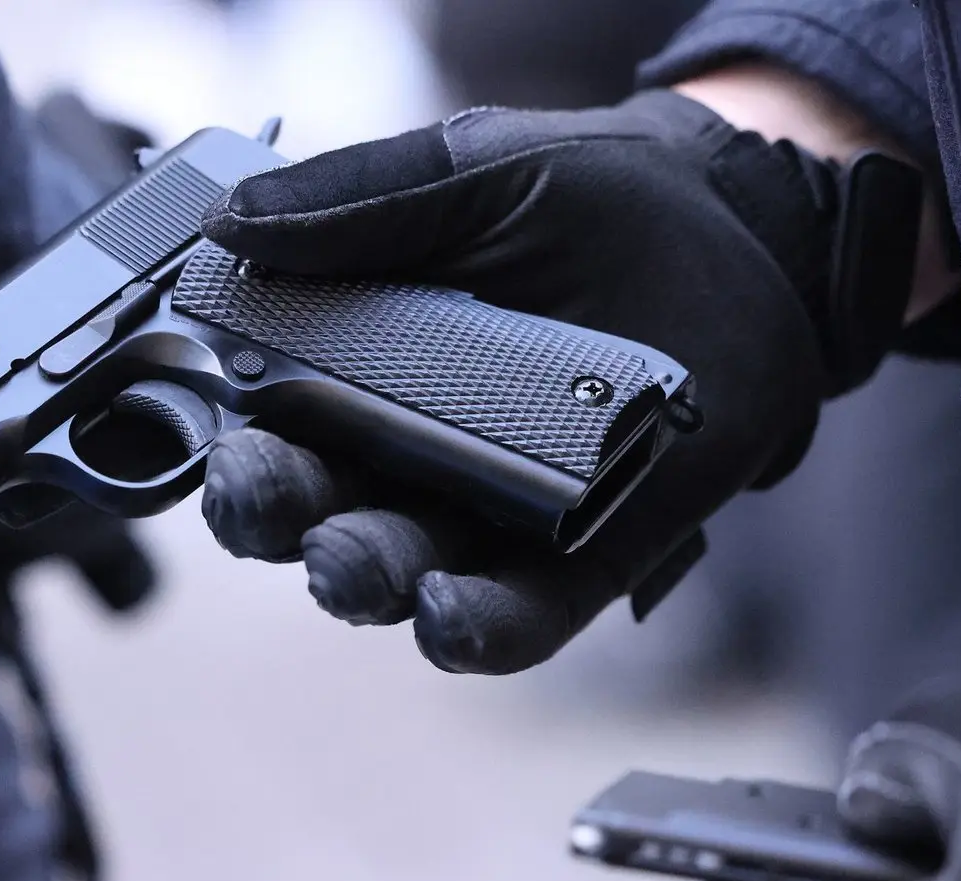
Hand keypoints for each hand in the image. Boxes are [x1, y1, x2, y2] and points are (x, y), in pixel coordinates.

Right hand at [196, 89, 897, 674]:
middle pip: (310, 508)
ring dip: (358, 573)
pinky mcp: (577, 558)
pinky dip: (473, 627)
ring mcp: (488, 510)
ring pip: (397, 571)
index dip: (227, 435)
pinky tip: (445, 614)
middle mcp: (402, 450)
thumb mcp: (473, 172)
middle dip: (272, 512)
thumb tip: (227, 224)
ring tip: (344, 559)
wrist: (746, 230)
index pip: (263, 420)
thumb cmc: (597, 193)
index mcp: (353, 362)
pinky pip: (514, 616)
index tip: (214, 427)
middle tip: (260, 496)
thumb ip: (357, 201)